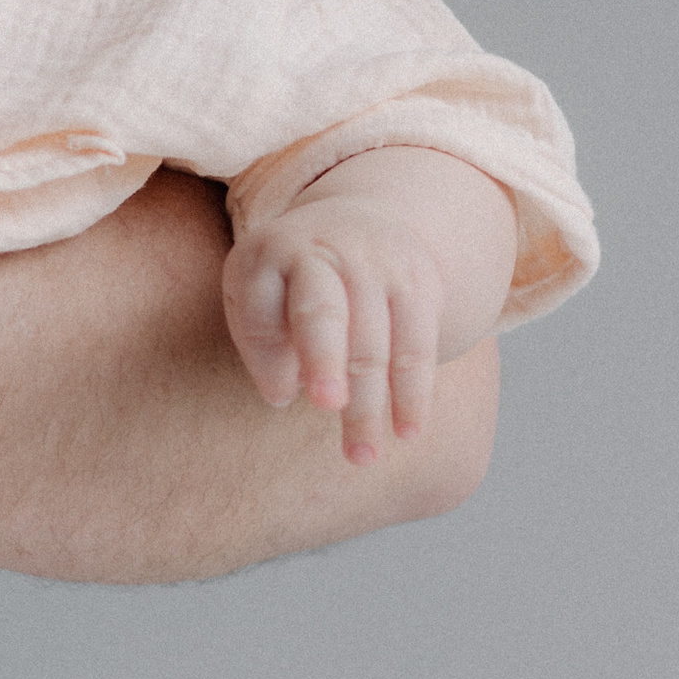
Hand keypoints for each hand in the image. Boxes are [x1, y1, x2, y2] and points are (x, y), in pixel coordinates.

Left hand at [223, 184, 450, 464]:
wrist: (357, 223)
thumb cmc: (292, 282)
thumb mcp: (258, 294)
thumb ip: (262, 341)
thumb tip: (284, 395)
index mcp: (269, 252)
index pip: (261, 309)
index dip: (268, 353)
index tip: (282, 396)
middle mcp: (323, 248)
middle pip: (321, 313)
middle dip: (325, 360)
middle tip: (328, 407)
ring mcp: (376, 261)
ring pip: (375, 341)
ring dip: (371, 403)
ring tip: (362, 456)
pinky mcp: (419, 281)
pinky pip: (419, 345)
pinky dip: (414, 392)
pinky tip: (407, 432)